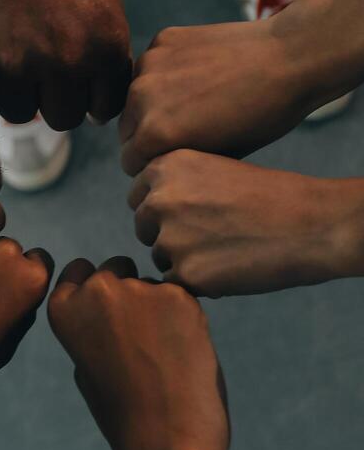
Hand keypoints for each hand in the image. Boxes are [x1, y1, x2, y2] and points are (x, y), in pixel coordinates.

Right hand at [0, 0, 131, 128]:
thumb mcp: (103, 1)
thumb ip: (108, 55)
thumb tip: (101, 110)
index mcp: (103, 48)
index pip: (104, 109)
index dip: (91, 96)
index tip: (78, 78)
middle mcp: (63, 64)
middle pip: (62, 119)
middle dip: (56, 99)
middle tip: (42, 67)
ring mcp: (15, 67)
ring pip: (21, 115)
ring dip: (19, 93)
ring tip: (14, 54)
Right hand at [48, 257, 228, 449]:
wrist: (167, 439)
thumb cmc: (122, 414)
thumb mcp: (85, 369)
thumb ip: (89, 330)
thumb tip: (107, 308)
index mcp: (64, 309)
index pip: (77, 271)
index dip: (94, 289)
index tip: (107, 311)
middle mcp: (98, 289)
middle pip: (115, 268)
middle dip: (127, 290)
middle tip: (141, 332)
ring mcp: (140, 288)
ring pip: (151, 282)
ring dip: (158, 304)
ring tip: (166, 350)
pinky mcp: (180, 295)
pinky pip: (181, 295)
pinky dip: (185, 315)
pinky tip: (185, 349)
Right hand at [119, 20, 311, 175]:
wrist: (287, 60)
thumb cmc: (261, 118)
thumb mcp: (218, 156)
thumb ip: (176, 160)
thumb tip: (157, 161)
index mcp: (154, 135)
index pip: (130, 162)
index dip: (152, 165)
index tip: (174, 160)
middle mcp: (141, 98)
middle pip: (126, 130)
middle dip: (146, 135)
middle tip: (181, 134)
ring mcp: (149, 64)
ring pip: (134, 97)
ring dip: (151, 104)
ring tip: (189, 105)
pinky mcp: (162, 40)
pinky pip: (150, 67)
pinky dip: (165, 74)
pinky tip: (198, 75)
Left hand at [129, 150, 363, 295]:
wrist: (308, 224)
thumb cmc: (267, 197)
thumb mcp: (212, 169)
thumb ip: (174, 184)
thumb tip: (146, 208)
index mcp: (165, 166)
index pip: (140, 196)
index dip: (165, 209)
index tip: (193, 213)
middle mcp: (159, 198)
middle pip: (144, 227)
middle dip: (170, 234)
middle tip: (213, 235)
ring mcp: (169, 237)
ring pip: (160, 257)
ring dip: (184, 259)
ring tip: (226, 249)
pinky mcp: (185, 273)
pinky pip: (177, 283)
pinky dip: (199, 282)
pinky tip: (230, 267)